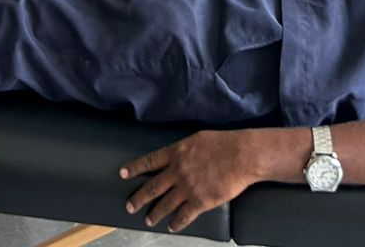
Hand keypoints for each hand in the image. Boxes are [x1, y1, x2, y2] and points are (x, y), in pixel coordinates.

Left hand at [121, 130, 263, 233]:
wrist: (242, 156)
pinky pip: (183, 216)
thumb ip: (183, 149)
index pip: (149, 161)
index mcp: (176, 153)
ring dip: (155, 214)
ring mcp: (187, 188)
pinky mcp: (200, 202)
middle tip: (129, 206)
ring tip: (148, 220)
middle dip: (139, 198)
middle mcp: (177, 171)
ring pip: (165, 204)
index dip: (134, 168)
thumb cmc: (223, 143)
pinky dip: (176, 223)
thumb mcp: (197, 139)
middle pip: (152, 187)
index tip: (122, 174)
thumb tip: (175, 155)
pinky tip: (172, 227)